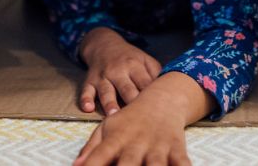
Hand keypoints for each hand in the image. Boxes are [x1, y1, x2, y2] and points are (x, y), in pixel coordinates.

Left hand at [73, 99, 191, 165]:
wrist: (162, 98)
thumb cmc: (130, 120)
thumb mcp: (107, 129)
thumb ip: (91, 149)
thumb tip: (75, 165)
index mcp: (116, 138)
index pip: (99, 156)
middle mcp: (136, 143)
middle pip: (128, 163)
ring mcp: (158, 145)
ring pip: (156, 164)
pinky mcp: (177, 147)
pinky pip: (182, 163)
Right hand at [78, 27, 161, 114]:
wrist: (104, 44)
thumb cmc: (129, 58)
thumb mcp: (145, 60)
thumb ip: (156, 74)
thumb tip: (171, 90)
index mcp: (135, 66)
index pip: (144, 82)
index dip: (150, 95)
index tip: (157, 109)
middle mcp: (118, 71)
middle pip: (126, 88)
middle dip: (132, 100)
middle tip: (138, 117)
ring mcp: (103, 76)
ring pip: (106, 91)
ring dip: (109, 103)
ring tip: (113, 114)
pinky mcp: (89, 81)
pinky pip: (86, 90)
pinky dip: (85, 99)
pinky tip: (87, 108)